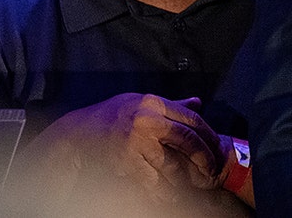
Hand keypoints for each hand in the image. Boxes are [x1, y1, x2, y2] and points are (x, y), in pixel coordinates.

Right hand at [19, 94, 229, 206]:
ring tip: (191, 184)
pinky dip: (165, 189)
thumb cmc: (110, 117)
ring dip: (186, 179)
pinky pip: (155, 180)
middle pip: (188, 140)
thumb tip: (198, 102)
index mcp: (151, 102)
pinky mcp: (126, 159)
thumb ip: (169, 105)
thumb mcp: (138, 103)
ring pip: (174, 164)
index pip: (191, 118)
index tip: (215, 149)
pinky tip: (168, 191)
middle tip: (210, 171)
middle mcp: (145, 119)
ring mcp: (135, 140)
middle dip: (205, 159)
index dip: (209, 136)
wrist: (78, 133)